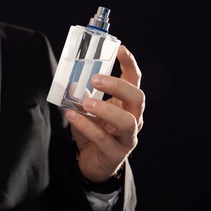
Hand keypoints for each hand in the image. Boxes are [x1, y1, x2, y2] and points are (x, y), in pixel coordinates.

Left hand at [66, 45, 144, 182]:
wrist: (92, 161)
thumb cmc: (93, 131)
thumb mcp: (87, 110)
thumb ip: (82, 97)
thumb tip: (73, 83)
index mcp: (127, 104)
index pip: (134, 81)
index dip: (130, 64)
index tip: (120, 48)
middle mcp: (133, 119)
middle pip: (137, 98)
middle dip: (118, 86)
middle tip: (96, 79)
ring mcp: (127, 137)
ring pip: (126, 122)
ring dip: (106, 109)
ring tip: (86, 103)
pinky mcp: (116, 153)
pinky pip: (103, 139)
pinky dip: (87, 126)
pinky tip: (73, 117)